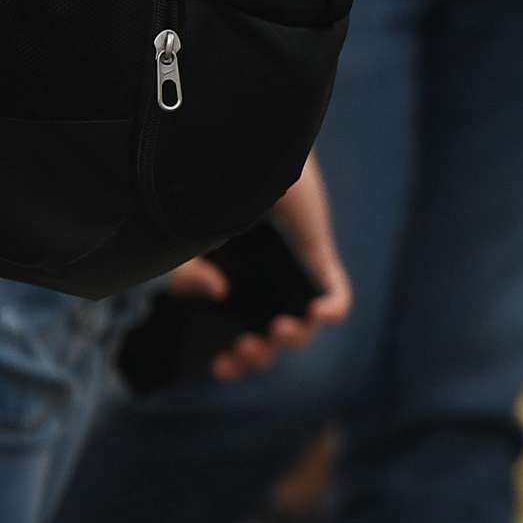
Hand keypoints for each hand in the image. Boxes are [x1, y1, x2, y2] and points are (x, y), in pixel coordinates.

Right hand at [167, 159, 354, 383]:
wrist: (237, 155)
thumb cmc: (206, 197)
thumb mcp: (184, 244)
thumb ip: (191, 273)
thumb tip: (221, 293)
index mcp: (228, 292)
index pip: (233, 338)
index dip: (231, 361)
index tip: (221, 367)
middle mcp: (261, 288)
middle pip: (271, 340)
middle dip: (260, 355)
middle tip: (246, 347)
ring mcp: (291, 275)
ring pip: (305, 325)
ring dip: (295, 338)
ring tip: (279, 329)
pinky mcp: (317, 256)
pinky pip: (337, 293)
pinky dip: (334, 309)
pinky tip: (323, 314)